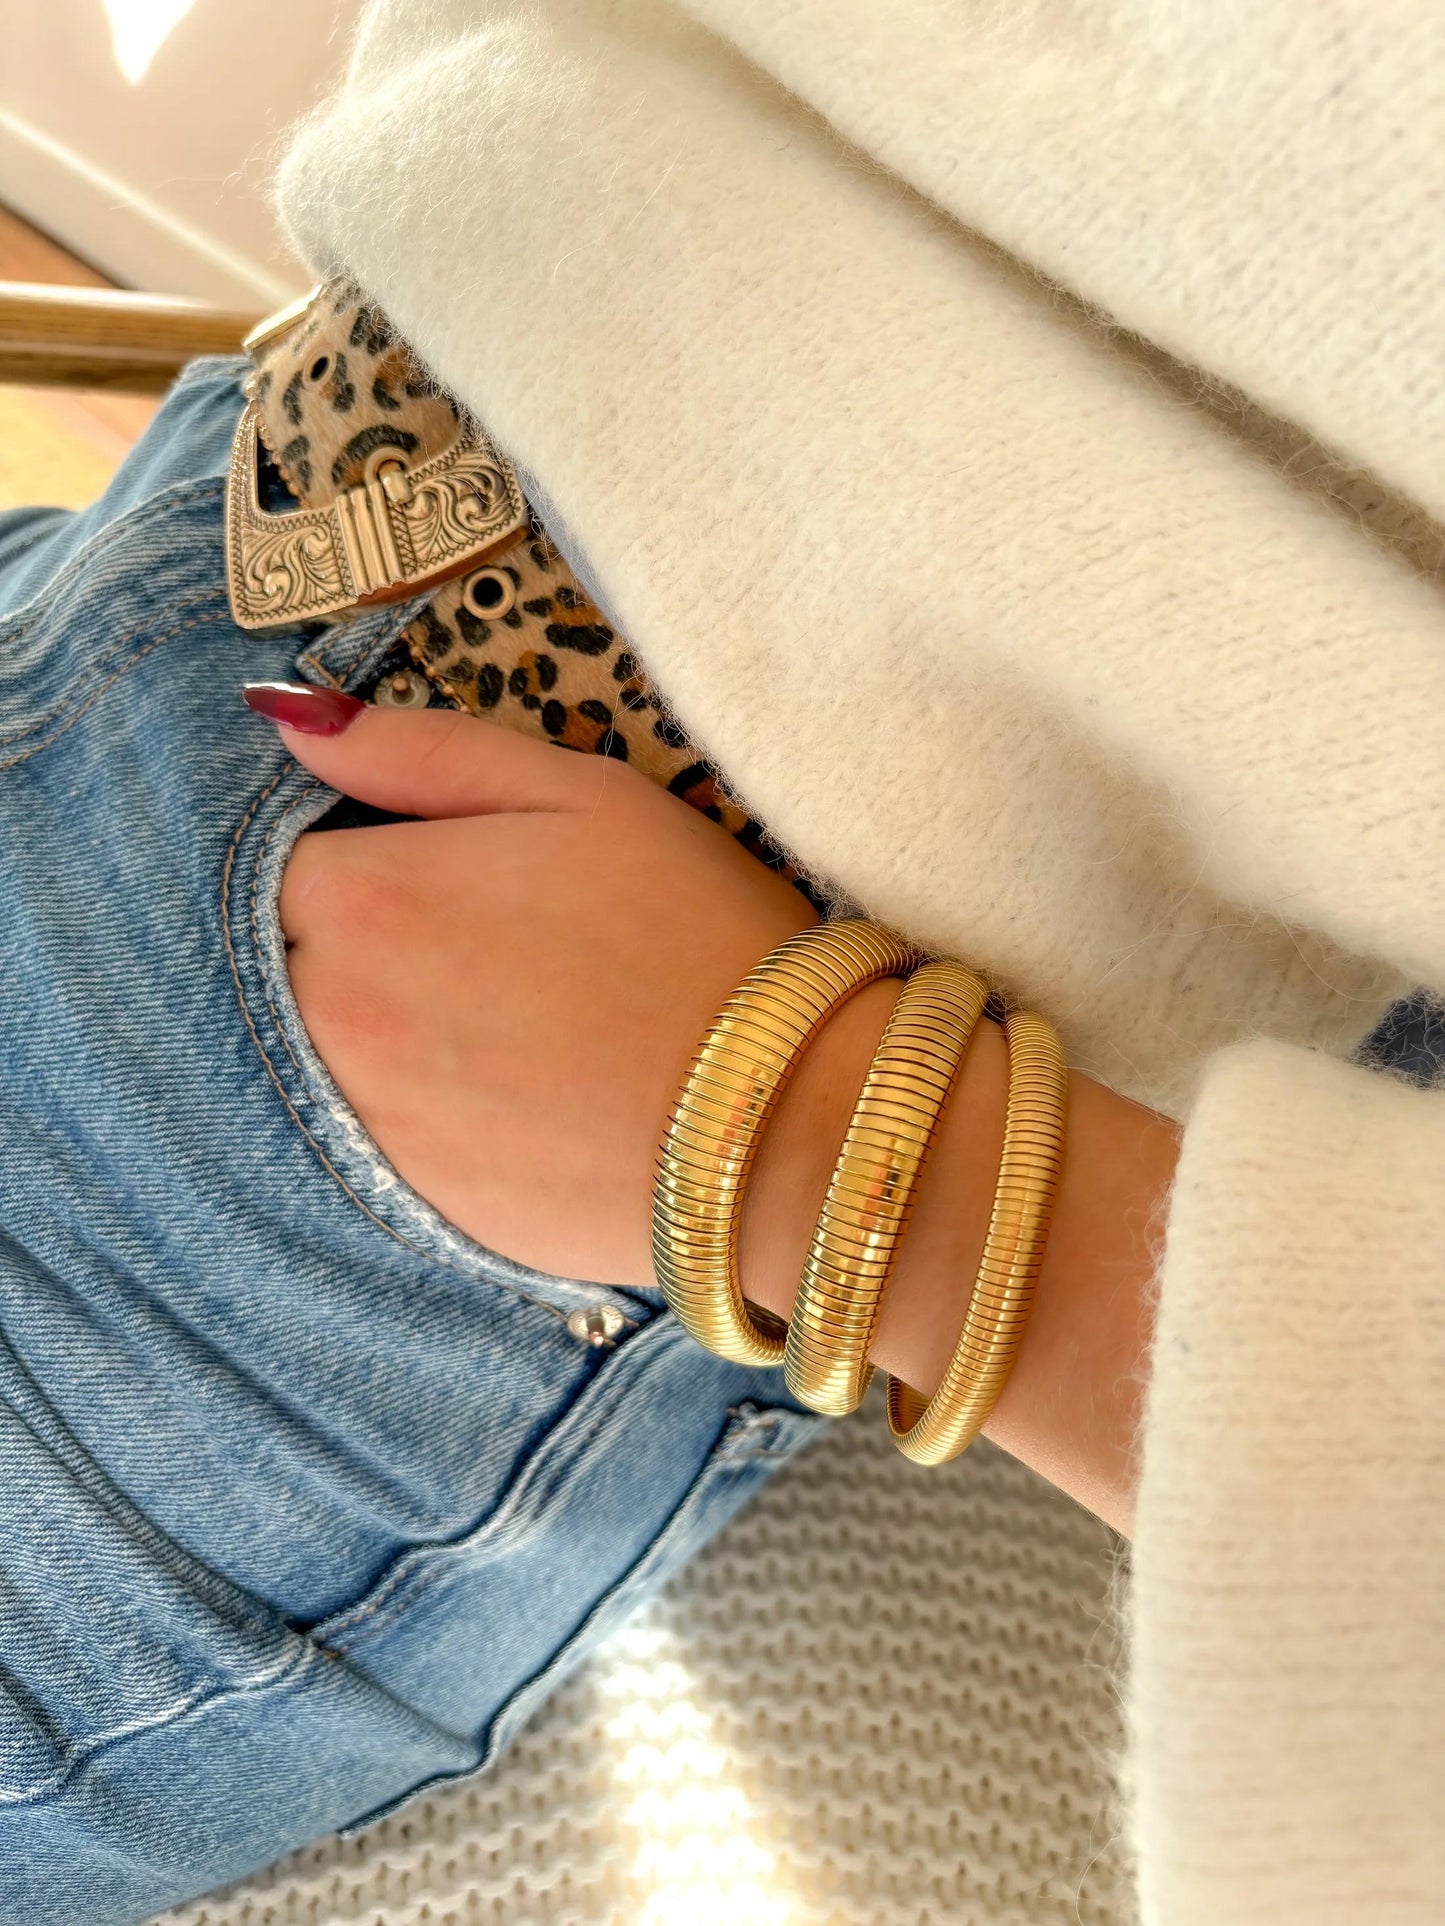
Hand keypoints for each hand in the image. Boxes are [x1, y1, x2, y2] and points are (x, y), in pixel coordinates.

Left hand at [268, 693, 817, 1286]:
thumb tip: (289, 715)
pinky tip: (512, 1101)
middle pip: (293, 963)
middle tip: (487, 961)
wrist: (778, 1120)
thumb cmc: (693, 933)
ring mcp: (359, 1119)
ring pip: (320, 1054)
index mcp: (365, 898)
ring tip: (503, 1032)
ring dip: (384, 1036)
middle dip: (364, 951)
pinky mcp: (402, 1201)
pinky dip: (419, 1114)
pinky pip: (367, 1137)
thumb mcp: (577, 794)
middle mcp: (334, 1014)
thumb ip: (419, 750)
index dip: (370, 865)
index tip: (453, 886)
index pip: (289, 865)